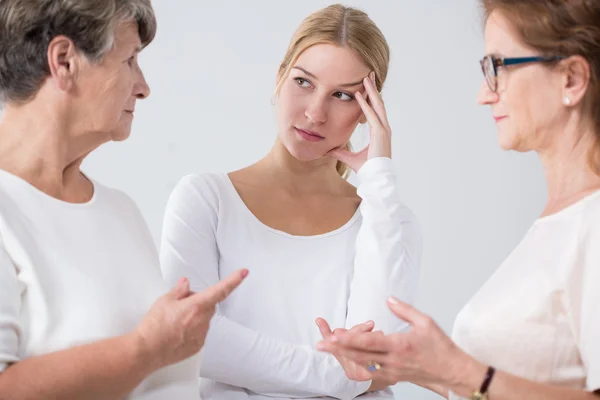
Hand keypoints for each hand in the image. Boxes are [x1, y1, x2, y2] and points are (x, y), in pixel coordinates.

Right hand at [134, 269, 247, 369]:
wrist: (146, 351)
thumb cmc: (154, 326)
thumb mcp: (164, 301)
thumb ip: (179, 290)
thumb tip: (186, 283)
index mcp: (197, 306)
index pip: (220, 290)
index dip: (234, 280)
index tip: (244, 273)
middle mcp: (202, 320)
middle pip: (209, 304)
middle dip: (199, 301)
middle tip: (181, 303)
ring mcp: (201, 335)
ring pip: (204, 319)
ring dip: (195, 316)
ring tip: (175, 320)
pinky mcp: (197, 346)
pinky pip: (199, 332)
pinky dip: (191, 329)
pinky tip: (176, 332)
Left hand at [316, 297, 481, 389]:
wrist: (452, 371)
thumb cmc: (441, 347)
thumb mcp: (425, 322)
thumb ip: (404, 309)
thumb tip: (388, 299)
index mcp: (400, 345)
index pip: (370, 342)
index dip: (350, 339)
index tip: (335, 334)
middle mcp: (393, 361)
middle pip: (359, 356)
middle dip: (338, 350)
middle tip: (321, 343)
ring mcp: (391, 371)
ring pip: (362, 366)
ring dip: (344, 357)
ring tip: (331, 348)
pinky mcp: (392, 376)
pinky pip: (370, 373)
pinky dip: (357, 365)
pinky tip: (348, 359)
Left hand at [326, 71, 391, 171]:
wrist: (376, 178)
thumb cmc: (367, 169)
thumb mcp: (350, 157)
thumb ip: (340, 152)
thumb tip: (328, 150)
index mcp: (379, 131)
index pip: (374, 110)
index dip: (369, 97)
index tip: (364, 86)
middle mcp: (383, 128)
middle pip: (378, 103)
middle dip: (373, 88)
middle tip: (368, 74)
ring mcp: (383, 129)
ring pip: (377, 105)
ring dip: (371, 91)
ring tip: (366, 77)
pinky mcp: (380, 133)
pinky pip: (371, 115)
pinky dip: (364, 104)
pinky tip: (358, 95)